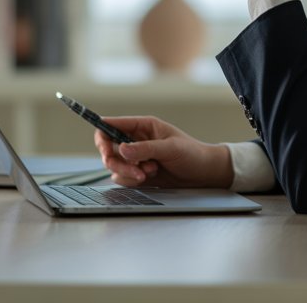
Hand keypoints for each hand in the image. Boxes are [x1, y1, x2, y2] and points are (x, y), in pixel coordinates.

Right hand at [93, 115, 232, 188]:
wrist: (204, 174)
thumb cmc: (192, 154)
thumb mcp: (170, 148)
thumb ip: (145, 149)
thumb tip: (122, 149)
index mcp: (142, 126)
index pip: (111, 125)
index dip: (103, 135)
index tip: (105, 148)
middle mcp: (135, 141)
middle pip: (108, 149)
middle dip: (117, 161)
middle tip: (133, 169)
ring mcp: (135, 158)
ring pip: (114, 166)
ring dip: (128, 172)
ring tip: (150, 172)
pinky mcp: (137, 174)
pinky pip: (122, 178)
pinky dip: (132, 181)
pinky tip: (150, 177)